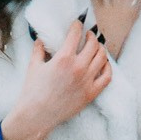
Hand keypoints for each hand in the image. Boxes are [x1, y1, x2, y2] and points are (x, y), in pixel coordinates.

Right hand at [0, 18, 111, 139]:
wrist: (36, 116)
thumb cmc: (32, 91)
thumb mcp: (33, 66)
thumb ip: (39, 49)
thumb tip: (41, 39)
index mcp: (63, 58)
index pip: (76, 34)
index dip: (78, 25)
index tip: (78, 23)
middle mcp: (78, 67)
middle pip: (93, 44)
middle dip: (91, 35)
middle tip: (88, 35)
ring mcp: (87, 81)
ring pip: (102, 57)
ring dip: (100, 48)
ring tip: (96, 46)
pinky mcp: (91, 93)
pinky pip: (107, 76)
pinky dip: (108, 67)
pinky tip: (103, 63)